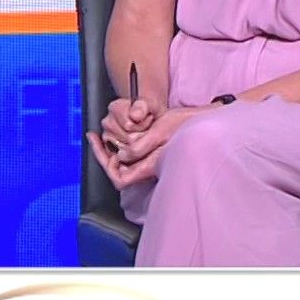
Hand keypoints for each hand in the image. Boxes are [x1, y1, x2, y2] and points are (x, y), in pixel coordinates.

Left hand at [87, 105, 203, 189]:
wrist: (205, 121)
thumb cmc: (187, 124)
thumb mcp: (162, 131)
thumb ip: (142, 146)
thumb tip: (122, 157)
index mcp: (152, 165)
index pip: (120, 179)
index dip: (107, 166)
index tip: (100, 145)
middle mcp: (149, 166)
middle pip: (118, 170)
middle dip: (104, 154)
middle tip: (93, 137)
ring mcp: (151, 160)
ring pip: (123, 161)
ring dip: (111, 148)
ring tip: (100, 133)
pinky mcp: (153, 153)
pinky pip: (131, 154)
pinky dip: (121, 144)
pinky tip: (117, 132)